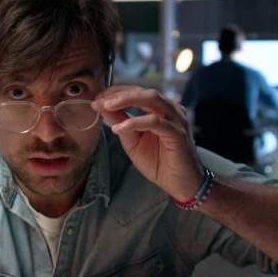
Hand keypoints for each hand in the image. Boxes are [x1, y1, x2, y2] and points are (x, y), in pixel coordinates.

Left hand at [92, 86, 203, 201]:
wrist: (181, 184)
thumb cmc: (159, 163)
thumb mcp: (133, 141)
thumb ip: (121, 122)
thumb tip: (103, 107)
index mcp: (160, 109)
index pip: (136, 92)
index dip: (115, 93)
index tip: (96, 100)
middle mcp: (170, 110)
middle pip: (143, 91)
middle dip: (118, 94)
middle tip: (99, 101)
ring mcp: (176, 120)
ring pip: (152, 99)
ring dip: (126, 100)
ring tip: (106, 107)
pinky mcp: (178, 133)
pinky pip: (155, 122)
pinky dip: (135, 122)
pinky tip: (119, 128)